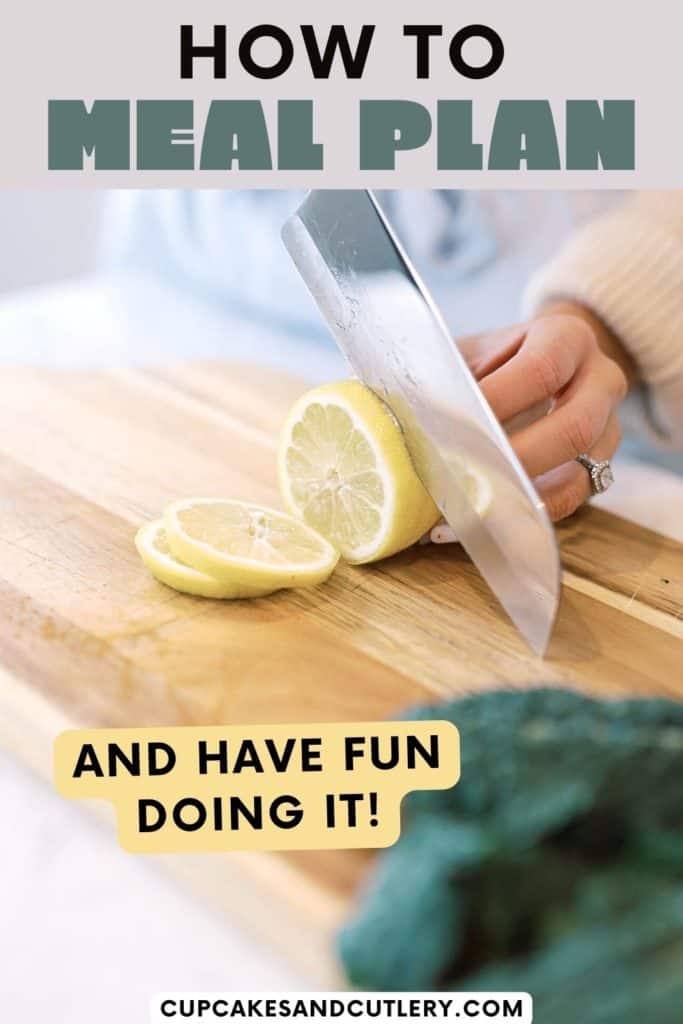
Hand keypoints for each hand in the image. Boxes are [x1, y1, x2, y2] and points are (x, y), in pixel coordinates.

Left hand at [442, 306, 633, 529]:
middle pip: (573, 429)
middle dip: (513, 460)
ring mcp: (608, 430)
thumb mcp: (467, 354)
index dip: (497, 401)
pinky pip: (569, 503)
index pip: (541, 370)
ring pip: (578, 476)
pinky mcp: (597, 471)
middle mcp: (601, 382)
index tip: (450, 428)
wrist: (537, 366)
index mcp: (567, 339)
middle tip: (460, 478)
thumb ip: (442, 378)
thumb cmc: (488, 361)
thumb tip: (397, 413)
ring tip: (462, 514)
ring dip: (518, 498)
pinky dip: (522, 519)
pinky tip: (476, 527)